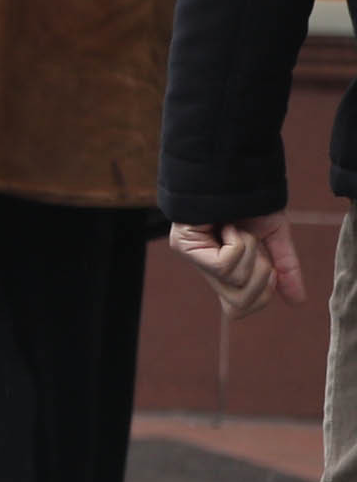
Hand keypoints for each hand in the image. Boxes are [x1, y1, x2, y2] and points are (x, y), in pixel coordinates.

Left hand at [171, 214, 307, 317]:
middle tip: (256, 249)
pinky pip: (223, 265)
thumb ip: (285, 269)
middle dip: (261, 278)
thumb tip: (297, 302)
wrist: (237, 172)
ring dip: (250, 253)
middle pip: (237, 305)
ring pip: (233, 281)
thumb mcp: (274, 238)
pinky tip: (228, 225)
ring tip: (239, 230)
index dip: (261, 296)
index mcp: (227, 271)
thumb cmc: (253, 201)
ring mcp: (193, 257)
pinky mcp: (184, 245)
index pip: (238, 309)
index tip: (269, 268)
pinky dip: (238, 245)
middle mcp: (206, 269)